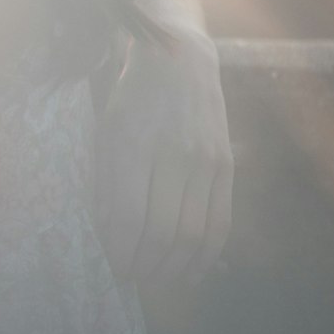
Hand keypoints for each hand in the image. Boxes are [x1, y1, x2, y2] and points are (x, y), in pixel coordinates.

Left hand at [94, 22, 232, 289]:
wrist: (180, 55)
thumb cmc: (132, 95)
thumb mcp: (107, 129)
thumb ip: (108, 184)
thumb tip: (112, 238)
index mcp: (134, 142)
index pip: (130, 218)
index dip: (122, 253)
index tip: (116, 269)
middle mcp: (173, 152)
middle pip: (162, 232)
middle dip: (146, 266)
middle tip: (134, 277)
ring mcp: (205, 158)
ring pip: (194, 234)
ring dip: (175, 267)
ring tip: (158, 278)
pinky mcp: (226, 163)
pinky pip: (221, 221)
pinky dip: (207, 254)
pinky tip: (191, 270)